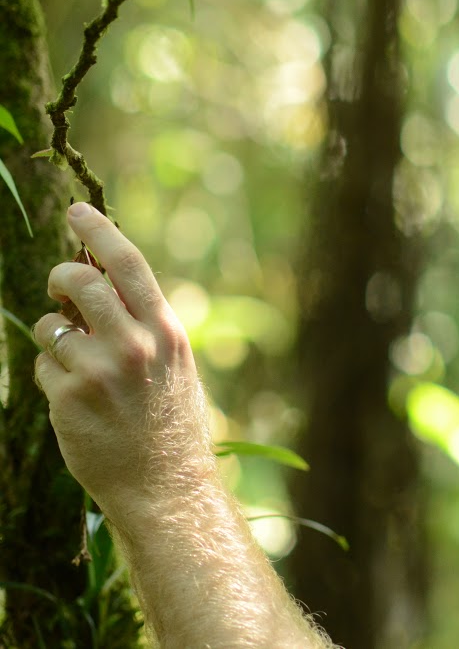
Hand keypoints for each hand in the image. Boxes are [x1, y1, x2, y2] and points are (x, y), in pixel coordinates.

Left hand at [34, 203, 212, 518]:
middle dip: (62, 276)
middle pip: (81, 282)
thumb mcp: (175, 366)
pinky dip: (52, 375)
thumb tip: (100, 282)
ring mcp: (99, 372)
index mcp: (167, 332)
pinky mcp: (69, 399)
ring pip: (52, 325)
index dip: (99, 231)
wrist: (166, 487)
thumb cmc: (171, 424)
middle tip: (60, 284)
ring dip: (55, 334)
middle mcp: (134, 346)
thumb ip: (145, 325)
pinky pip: (43, 366)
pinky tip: (76, 399)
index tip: (77, 211)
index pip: (128, 264)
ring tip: (75, 360)